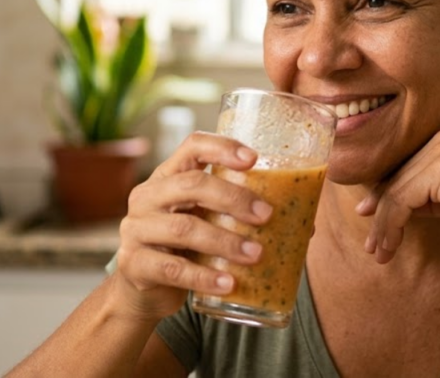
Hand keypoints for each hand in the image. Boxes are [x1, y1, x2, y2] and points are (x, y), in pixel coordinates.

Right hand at [112, 132, 273, 320]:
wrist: (144, 291)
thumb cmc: (187, 248)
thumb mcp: (207, 222)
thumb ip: (240, 217)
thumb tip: (305, 226)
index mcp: (168, 177)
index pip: (192, 147)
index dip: (222, 147)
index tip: (254, 159)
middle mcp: (148, 196)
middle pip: (191, 184)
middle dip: (233, 198)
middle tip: (266, 215)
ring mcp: (136, 229)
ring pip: (184, 228)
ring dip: (225, 241)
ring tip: (256, 255)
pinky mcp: (133, 264)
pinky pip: (172, 269)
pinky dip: (204, 278)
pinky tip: (229, 284)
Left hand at [355, 130, 439, 263]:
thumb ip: (430, 196)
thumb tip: (395, 207)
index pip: (406, 170)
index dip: (385, 197)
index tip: (371, 220)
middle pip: (397, 180)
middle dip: (380, 215)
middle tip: (372, 246)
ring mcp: (439, 152)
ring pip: (395, 192)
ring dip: (383, 226)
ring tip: (379, 252)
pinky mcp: (439, 170)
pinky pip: (401, 200)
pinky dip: (390, 226)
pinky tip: (390, 245)